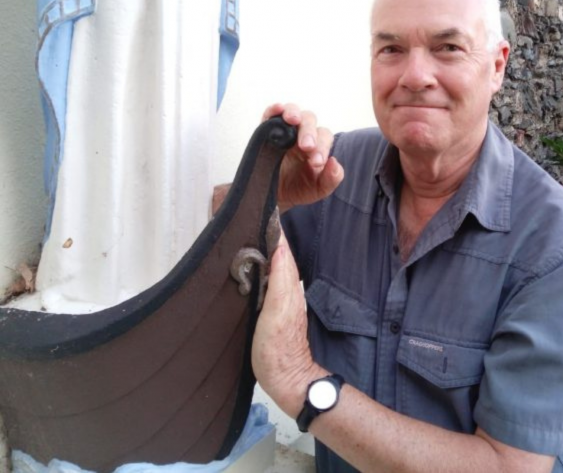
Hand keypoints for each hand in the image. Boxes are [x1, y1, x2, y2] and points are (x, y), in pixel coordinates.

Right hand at [251, 233, 326, 417]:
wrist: (285, 379)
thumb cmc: (278, 349)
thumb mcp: (277, 311)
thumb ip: (280, 279)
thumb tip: (279, 247)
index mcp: (288, 285)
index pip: (282, 249)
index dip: (273, 230)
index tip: (261, 210)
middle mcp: (287, 289)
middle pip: (277, 256)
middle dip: (265, 237)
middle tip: (247, 219)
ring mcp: (280, 300)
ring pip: (272, 267)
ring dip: (262, 251)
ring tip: (246, 235)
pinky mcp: (272, 310)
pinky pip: (267, 281)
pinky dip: (259, 269)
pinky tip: (250, 267)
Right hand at [261, 103, 343, 210]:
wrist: (275, 195)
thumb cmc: (299, 188)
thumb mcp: (318, 189)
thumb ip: (331, 179)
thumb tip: (334, 162)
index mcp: (318, 145)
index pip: (323, 137)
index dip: (322, 147)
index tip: (316, 163)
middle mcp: (303, 133)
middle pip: (309, 121)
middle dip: (309, 132)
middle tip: (306, 146)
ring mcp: (285, 130)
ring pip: (292, 111)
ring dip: (293, 113)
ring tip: (292, 119)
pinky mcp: (267, 130)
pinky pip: (270, 114)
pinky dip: (273, 110)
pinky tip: (277, 109)